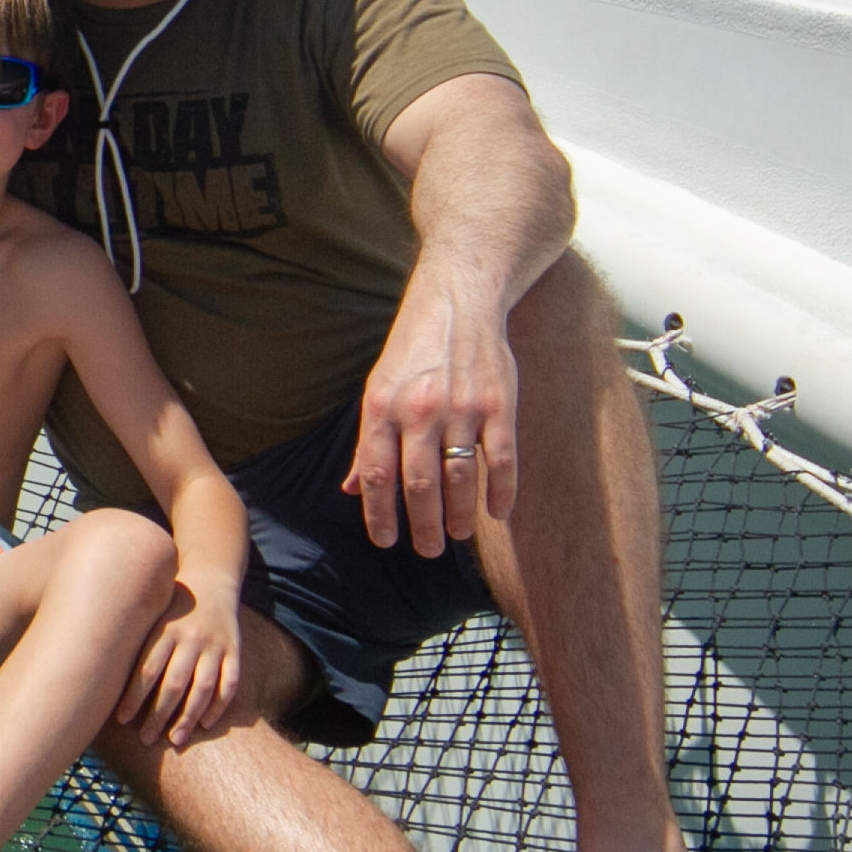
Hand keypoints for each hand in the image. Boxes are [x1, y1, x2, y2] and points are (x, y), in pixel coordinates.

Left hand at [119, 581, 243, 749]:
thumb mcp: (148, 612)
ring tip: (175, 740)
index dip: (133, 697)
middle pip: (174, 683)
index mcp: (164, 628)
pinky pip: (230, 682)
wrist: (211, 577)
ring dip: (188, 717)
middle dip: (158, 715)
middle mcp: (190, 636)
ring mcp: (215, 644)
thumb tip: (94, 669)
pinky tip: (205, 725)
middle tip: (146, 739)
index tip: (121, 720)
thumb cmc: (168, 605)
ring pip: (203, 687)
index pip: (147, 668)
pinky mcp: (234, 649)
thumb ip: (129, 638)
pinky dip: (219, 706)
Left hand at [348, 264, 520, 557]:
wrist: (457, 302)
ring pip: (459, 478)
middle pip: (418, 485)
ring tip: (457, 535)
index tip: (386, 541)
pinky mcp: (498, 405)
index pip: (376, 475)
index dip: (379, 514)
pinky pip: (501, 460)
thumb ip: (368, 442)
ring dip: (459, 516)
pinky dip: (501, 492)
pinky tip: (498, 513)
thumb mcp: (377, 389)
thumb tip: (350, 490)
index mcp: (382, 408)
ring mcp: (461, 408)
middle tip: (428, 550)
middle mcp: (419, 410)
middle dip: (423, 525)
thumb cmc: (413, 352)